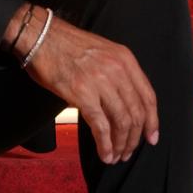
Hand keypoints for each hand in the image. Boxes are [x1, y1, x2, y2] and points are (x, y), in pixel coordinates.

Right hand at [2, 6, 158, 164]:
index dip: (152, 121)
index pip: (148, 96)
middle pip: (136, 113)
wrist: (40, 37)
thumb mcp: (102, 52)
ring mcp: (101, 82)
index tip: (151, 137)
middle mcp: (117, 70)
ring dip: (121, 144)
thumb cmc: (66, 46)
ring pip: (122, 122)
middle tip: (129, 151)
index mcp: (125, 59)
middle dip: (135, 138)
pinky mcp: (82, 94)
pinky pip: (101, 126)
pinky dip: (105, 144)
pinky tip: (105, 154)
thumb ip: (117, 73)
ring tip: (117, 155)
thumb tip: (123, 103)